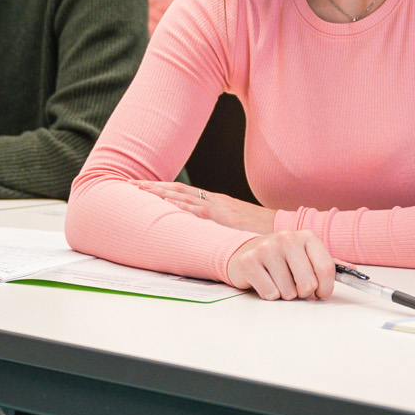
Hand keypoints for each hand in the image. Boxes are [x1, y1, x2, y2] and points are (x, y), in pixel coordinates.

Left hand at [137, 180, 274, 233]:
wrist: (284, 229)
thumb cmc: (261, 230)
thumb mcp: (237, 223)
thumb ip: (219, 223)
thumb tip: (201, 231)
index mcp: (217, 202)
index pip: (183, 191)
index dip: (161, 188)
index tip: (141, 186)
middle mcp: (215, 202)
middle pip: (179, 190)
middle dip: (154, 187)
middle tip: (130, 184)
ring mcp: (220, 210)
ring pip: (185, 197)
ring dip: (162, 193)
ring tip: (141, 190)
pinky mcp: (226, 220)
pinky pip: (200, 212)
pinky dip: (182, 207)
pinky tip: (168, 205)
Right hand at [224, 231, 335, 300]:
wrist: (245, 253)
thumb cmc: (281, 259)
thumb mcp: (306, 256)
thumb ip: (328, 264)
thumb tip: (355, 271)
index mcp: (307, 236)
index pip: (326, 268)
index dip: (326, 288)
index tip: (321, 293)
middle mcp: (287, 238)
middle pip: (308, 284)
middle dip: (303, 293)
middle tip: (295, 287)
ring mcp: (266, 248)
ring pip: (288, 292)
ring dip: (284, 294)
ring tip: (277, 281)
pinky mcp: (249, 261)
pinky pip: (270, 293)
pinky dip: (269, 294)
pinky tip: (265, 281)